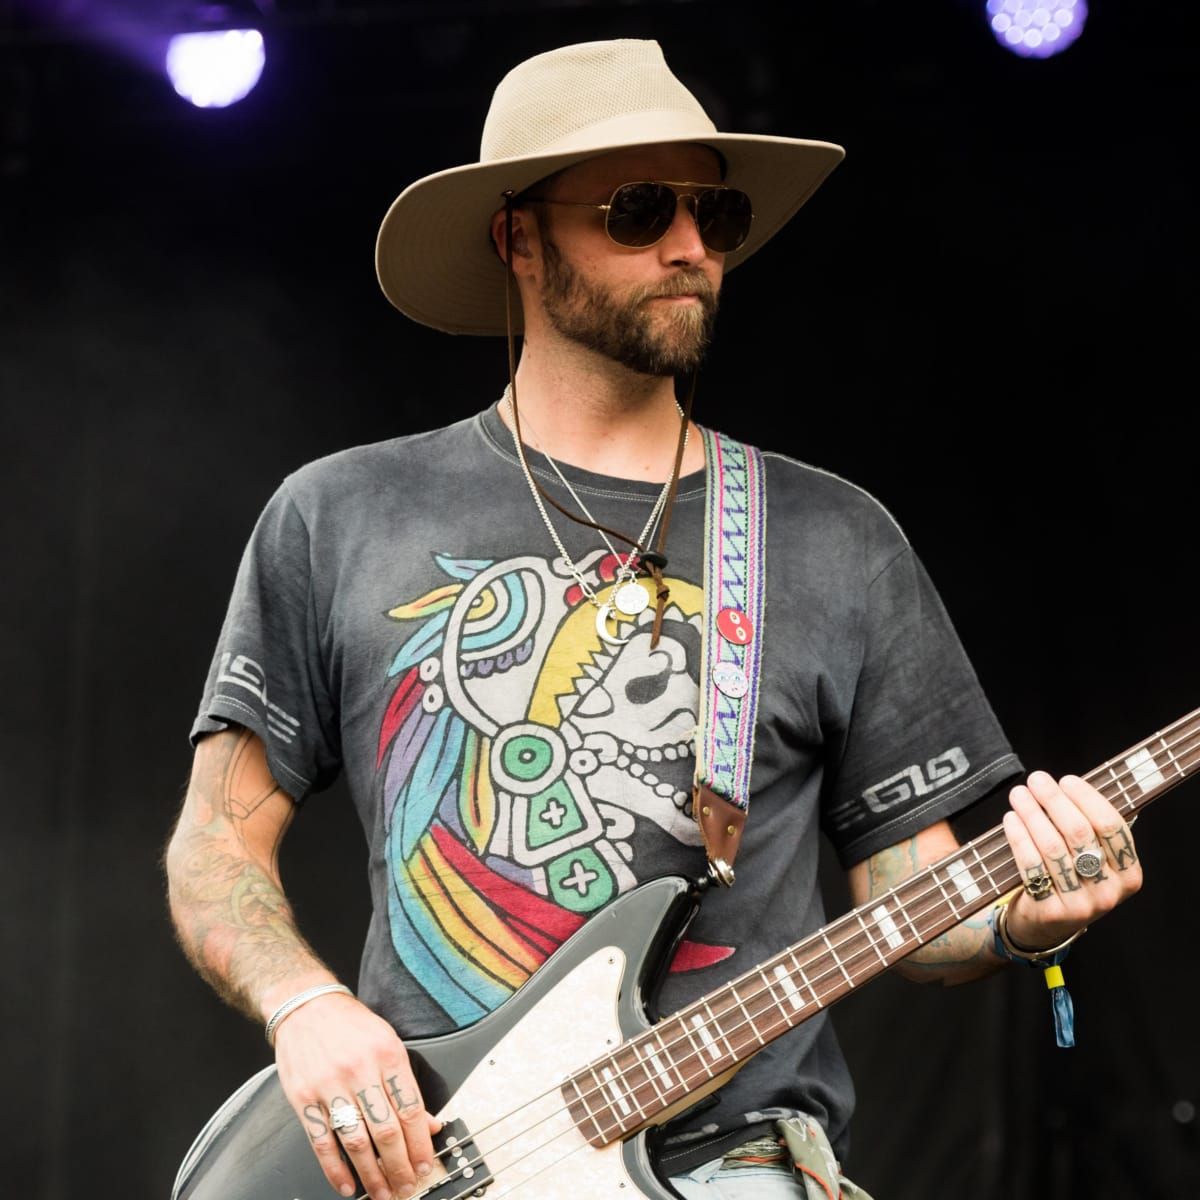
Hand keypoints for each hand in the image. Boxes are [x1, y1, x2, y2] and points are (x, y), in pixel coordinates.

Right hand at [274, 990, 441, 1199]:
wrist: (306, 1005)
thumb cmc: (350, 1025)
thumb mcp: (388, 1042)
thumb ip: (406, 1085)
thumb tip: (429, 1124)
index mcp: (387, 1054)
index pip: (410, 1109)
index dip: (420, 1144)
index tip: (425, 1165)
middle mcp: (359, 1070)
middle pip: (386, 1130)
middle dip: (399, 1167)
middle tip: (407, 1187)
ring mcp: (329, 1086)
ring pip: (356, 1142)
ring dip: (371, 1175)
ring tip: (382, 1193)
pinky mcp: (303, 1098)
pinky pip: (321, 1142)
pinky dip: (335, 1170)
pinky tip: (347, 1185)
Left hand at [1001, 771, 1141, 950]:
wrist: (1048, 925)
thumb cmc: (1071, 878)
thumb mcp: (1093, 859)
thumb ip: (1089, 827)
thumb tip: (1066, 785)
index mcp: (1129, 873)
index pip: (1111, 826)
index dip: (1087, 798)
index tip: (1066, 780)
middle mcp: (1109, 891)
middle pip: (1079, 833)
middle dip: (1054, 800)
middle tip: (1036, 780)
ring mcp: (1081, 904)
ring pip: (1053, 847)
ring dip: (1032, 814)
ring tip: (1019, 795)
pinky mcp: (1051, 911)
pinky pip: (1031, 865)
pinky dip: (1019, 837)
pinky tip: (1011, 819)